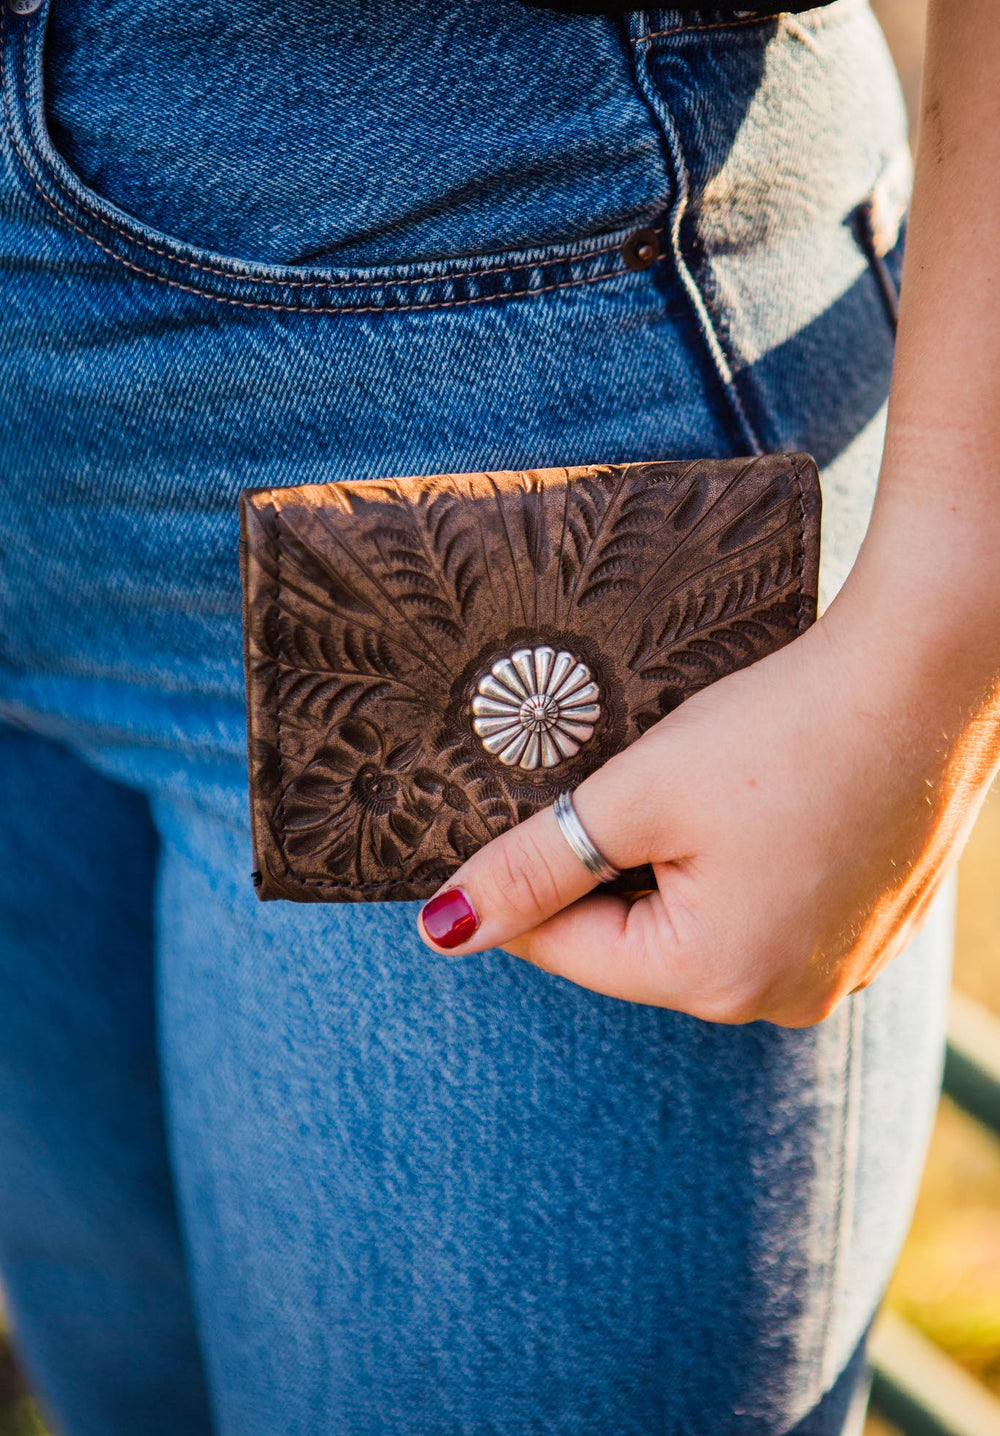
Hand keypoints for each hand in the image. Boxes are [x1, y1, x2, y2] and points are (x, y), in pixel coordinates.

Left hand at [415, 560, 999, 1025]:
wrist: (927, 673)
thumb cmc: (781, 730)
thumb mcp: (634, 795)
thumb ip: (533, 867)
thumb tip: (443, 929)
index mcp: (718, 978)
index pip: (571, 949)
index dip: (520, 887)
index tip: (489, 835)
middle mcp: (785, 996)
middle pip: (639, 942)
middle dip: (602, 875)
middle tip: (599, 789)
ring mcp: (841, 964)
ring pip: (703, 924)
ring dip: (671, 868)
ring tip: (678, 789)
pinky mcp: (873, 924)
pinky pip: (769, 908)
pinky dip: (740, 864)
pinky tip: (747, 803)